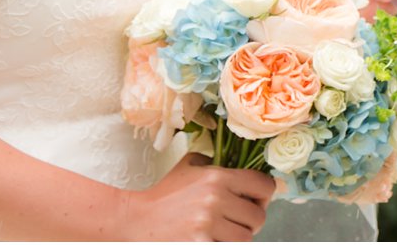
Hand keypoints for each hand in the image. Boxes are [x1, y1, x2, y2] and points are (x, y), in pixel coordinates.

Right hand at [124, 153, 273, 241]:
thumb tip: (246, 161)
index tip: (254, 201)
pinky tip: (209, 239)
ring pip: (246, 238)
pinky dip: (221, 244)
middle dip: (249, 221)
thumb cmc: (162, 196)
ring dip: (236, 238)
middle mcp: (215, 199)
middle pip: (258, 216)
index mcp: (217, 177)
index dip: (263, 195)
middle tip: (234, 222)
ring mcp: (206, 225)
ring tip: (220, 233)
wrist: (131, 222)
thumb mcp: (189, 167)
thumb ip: (216, 162)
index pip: (264, 186)